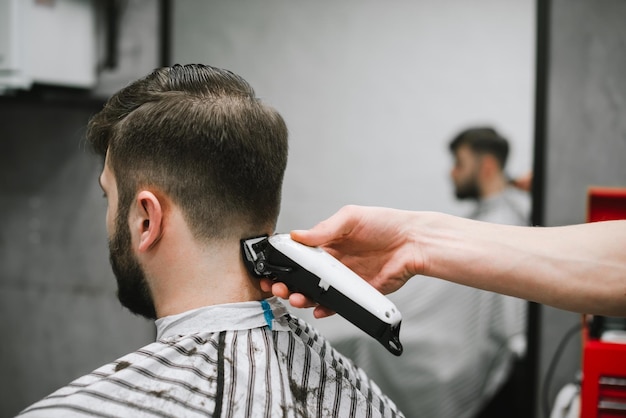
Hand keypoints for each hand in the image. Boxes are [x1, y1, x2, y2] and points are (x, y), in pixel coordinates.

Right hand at [262, 205, 422, 316]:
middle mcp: (334, 263)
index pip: (300, 255)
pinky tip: (318, 309)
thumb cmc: (385, 224)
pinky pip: (337, 304)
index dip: (284, 263)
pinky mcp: (357, 293)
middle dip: (287, 283)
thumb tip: (298, 235)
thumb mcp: (351, 218)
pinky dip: (325, 309)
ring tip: (296, 298)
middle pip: (303, 277)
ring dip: (303, 297)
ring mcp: (344, 279)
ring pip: (317, 293)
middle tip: (278, 287)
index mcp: (328, 243)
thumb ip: (324, 228)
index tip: (271, 268)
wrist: (413, 243)